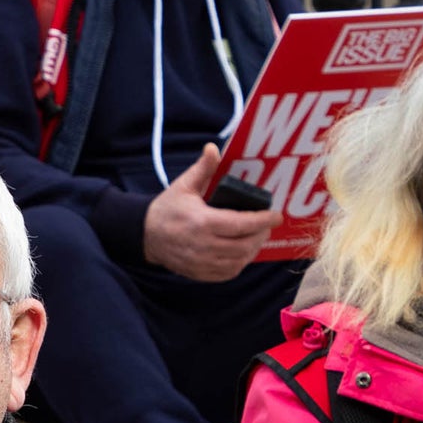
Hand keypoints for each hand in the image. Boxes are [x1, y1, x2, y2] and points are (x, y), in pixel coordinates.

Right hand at [142, 144, 272, 283]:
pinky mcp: (200, 273)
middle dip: (261, 235)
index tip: (276, 215)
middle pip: (244, 245)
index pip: (241, 224)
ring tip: (257, 236)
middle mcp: (203, 246)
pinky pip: (228, 273)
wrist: (146, 235)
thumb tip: (213, 148)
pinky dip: (240, 263)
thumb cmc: (167, 208)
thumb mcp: (183, 185)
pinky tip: (243, 251)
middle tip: (267, 225)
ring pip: (239, 261)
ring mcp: (202, 262)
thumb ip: (203, 168)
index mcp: (202, 222)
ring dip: (253, 249)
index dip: (262, 221)